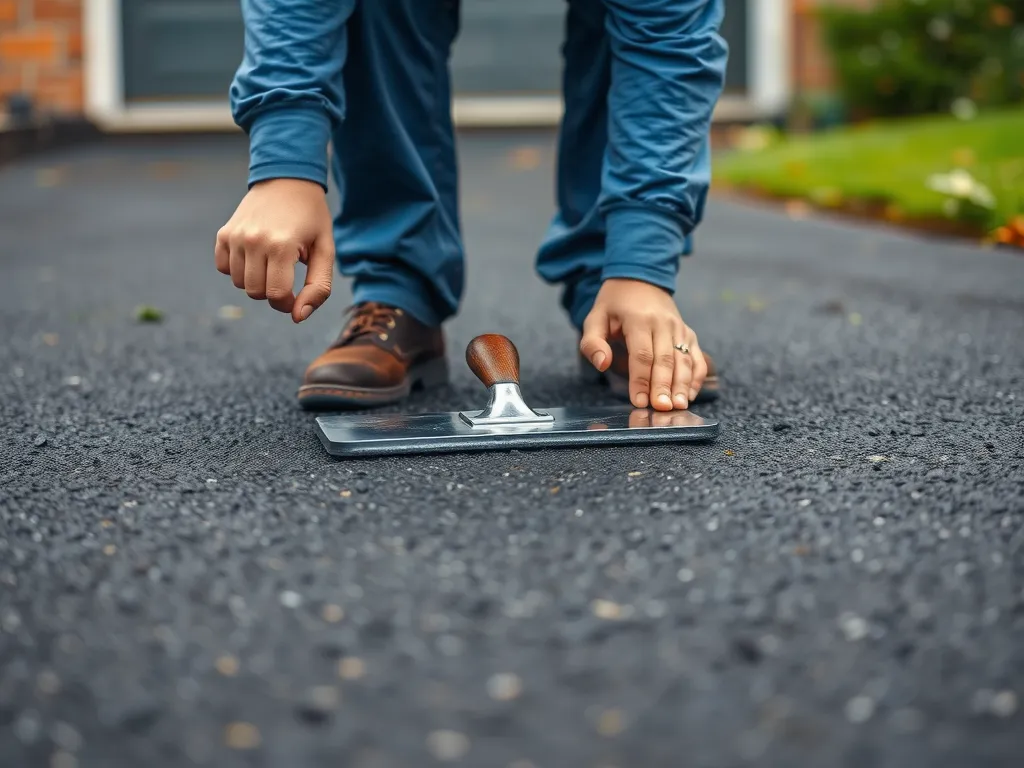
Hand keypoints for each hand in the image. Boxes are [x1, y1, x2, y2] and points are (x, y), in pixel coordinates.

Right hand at [215, 178, 334, 322]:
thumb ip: (318, 287)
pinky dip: (239, 269)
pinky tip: (256, 255)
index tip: (297, 295)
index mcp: (281, 246)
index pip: (277, 296)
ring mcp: (235, 236)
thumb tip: (298, 317)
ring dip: (257, 281)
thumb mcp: (325, 250)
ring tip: (273, 261)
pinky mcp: (223, 233)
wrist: (288, 180)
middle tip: (286, 275)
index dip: (289, 303)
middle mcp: (253, 241)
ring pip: (240, 284)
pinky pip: (224, 268)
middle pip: (256, 293)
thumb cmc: (311, 218)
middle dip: (273, 292)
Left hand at [580, 278, 706, 411]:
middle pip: (665, 359)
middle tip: (661, 408)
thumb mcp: (595, 318)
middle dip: (664, 386)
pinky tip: (690, 395)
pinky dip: (696, 377)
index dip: (641, 379)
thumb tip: (601, 364)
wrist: (641, 279)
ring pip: (684, 360)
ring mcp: (679, 328)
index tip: (638, 401)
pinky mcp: (689, 334)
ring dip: (682, 385)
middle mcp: (664, 323)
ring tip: (678, 406)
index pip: (642, 354)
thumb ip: (592, 342)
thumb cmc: (615, 304)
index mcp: (639, 319)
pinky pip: (697, 357)